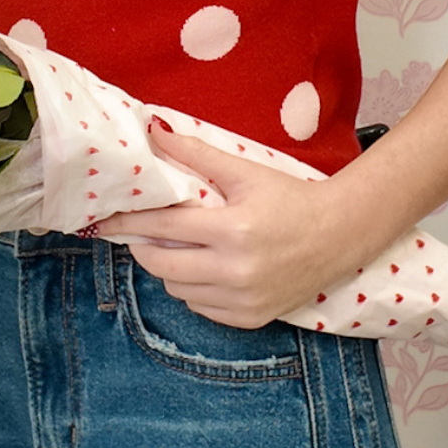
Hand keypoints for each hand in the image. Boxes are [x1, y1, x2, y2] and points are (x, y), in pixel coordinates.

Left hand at [93, 122, 338, 328]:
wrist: (341, 234)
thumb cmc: (291, 198)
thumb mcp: (246, 171)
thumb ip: (197, 152)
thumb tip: (154, 128)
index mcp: (232, 230)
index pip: (162, 228)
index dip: (129, 223)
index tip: (106, 221)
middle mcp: (236, 271)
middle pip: (162, 265)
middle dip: (144, 248)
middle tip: (142, 234)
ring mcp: (244, 300)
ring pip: (178, 290)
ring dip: (170, 270)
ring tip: (181, 248)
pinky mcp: (251, 318)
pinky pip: (201, 308)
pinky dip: (195, 291)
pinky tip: (207, 270)